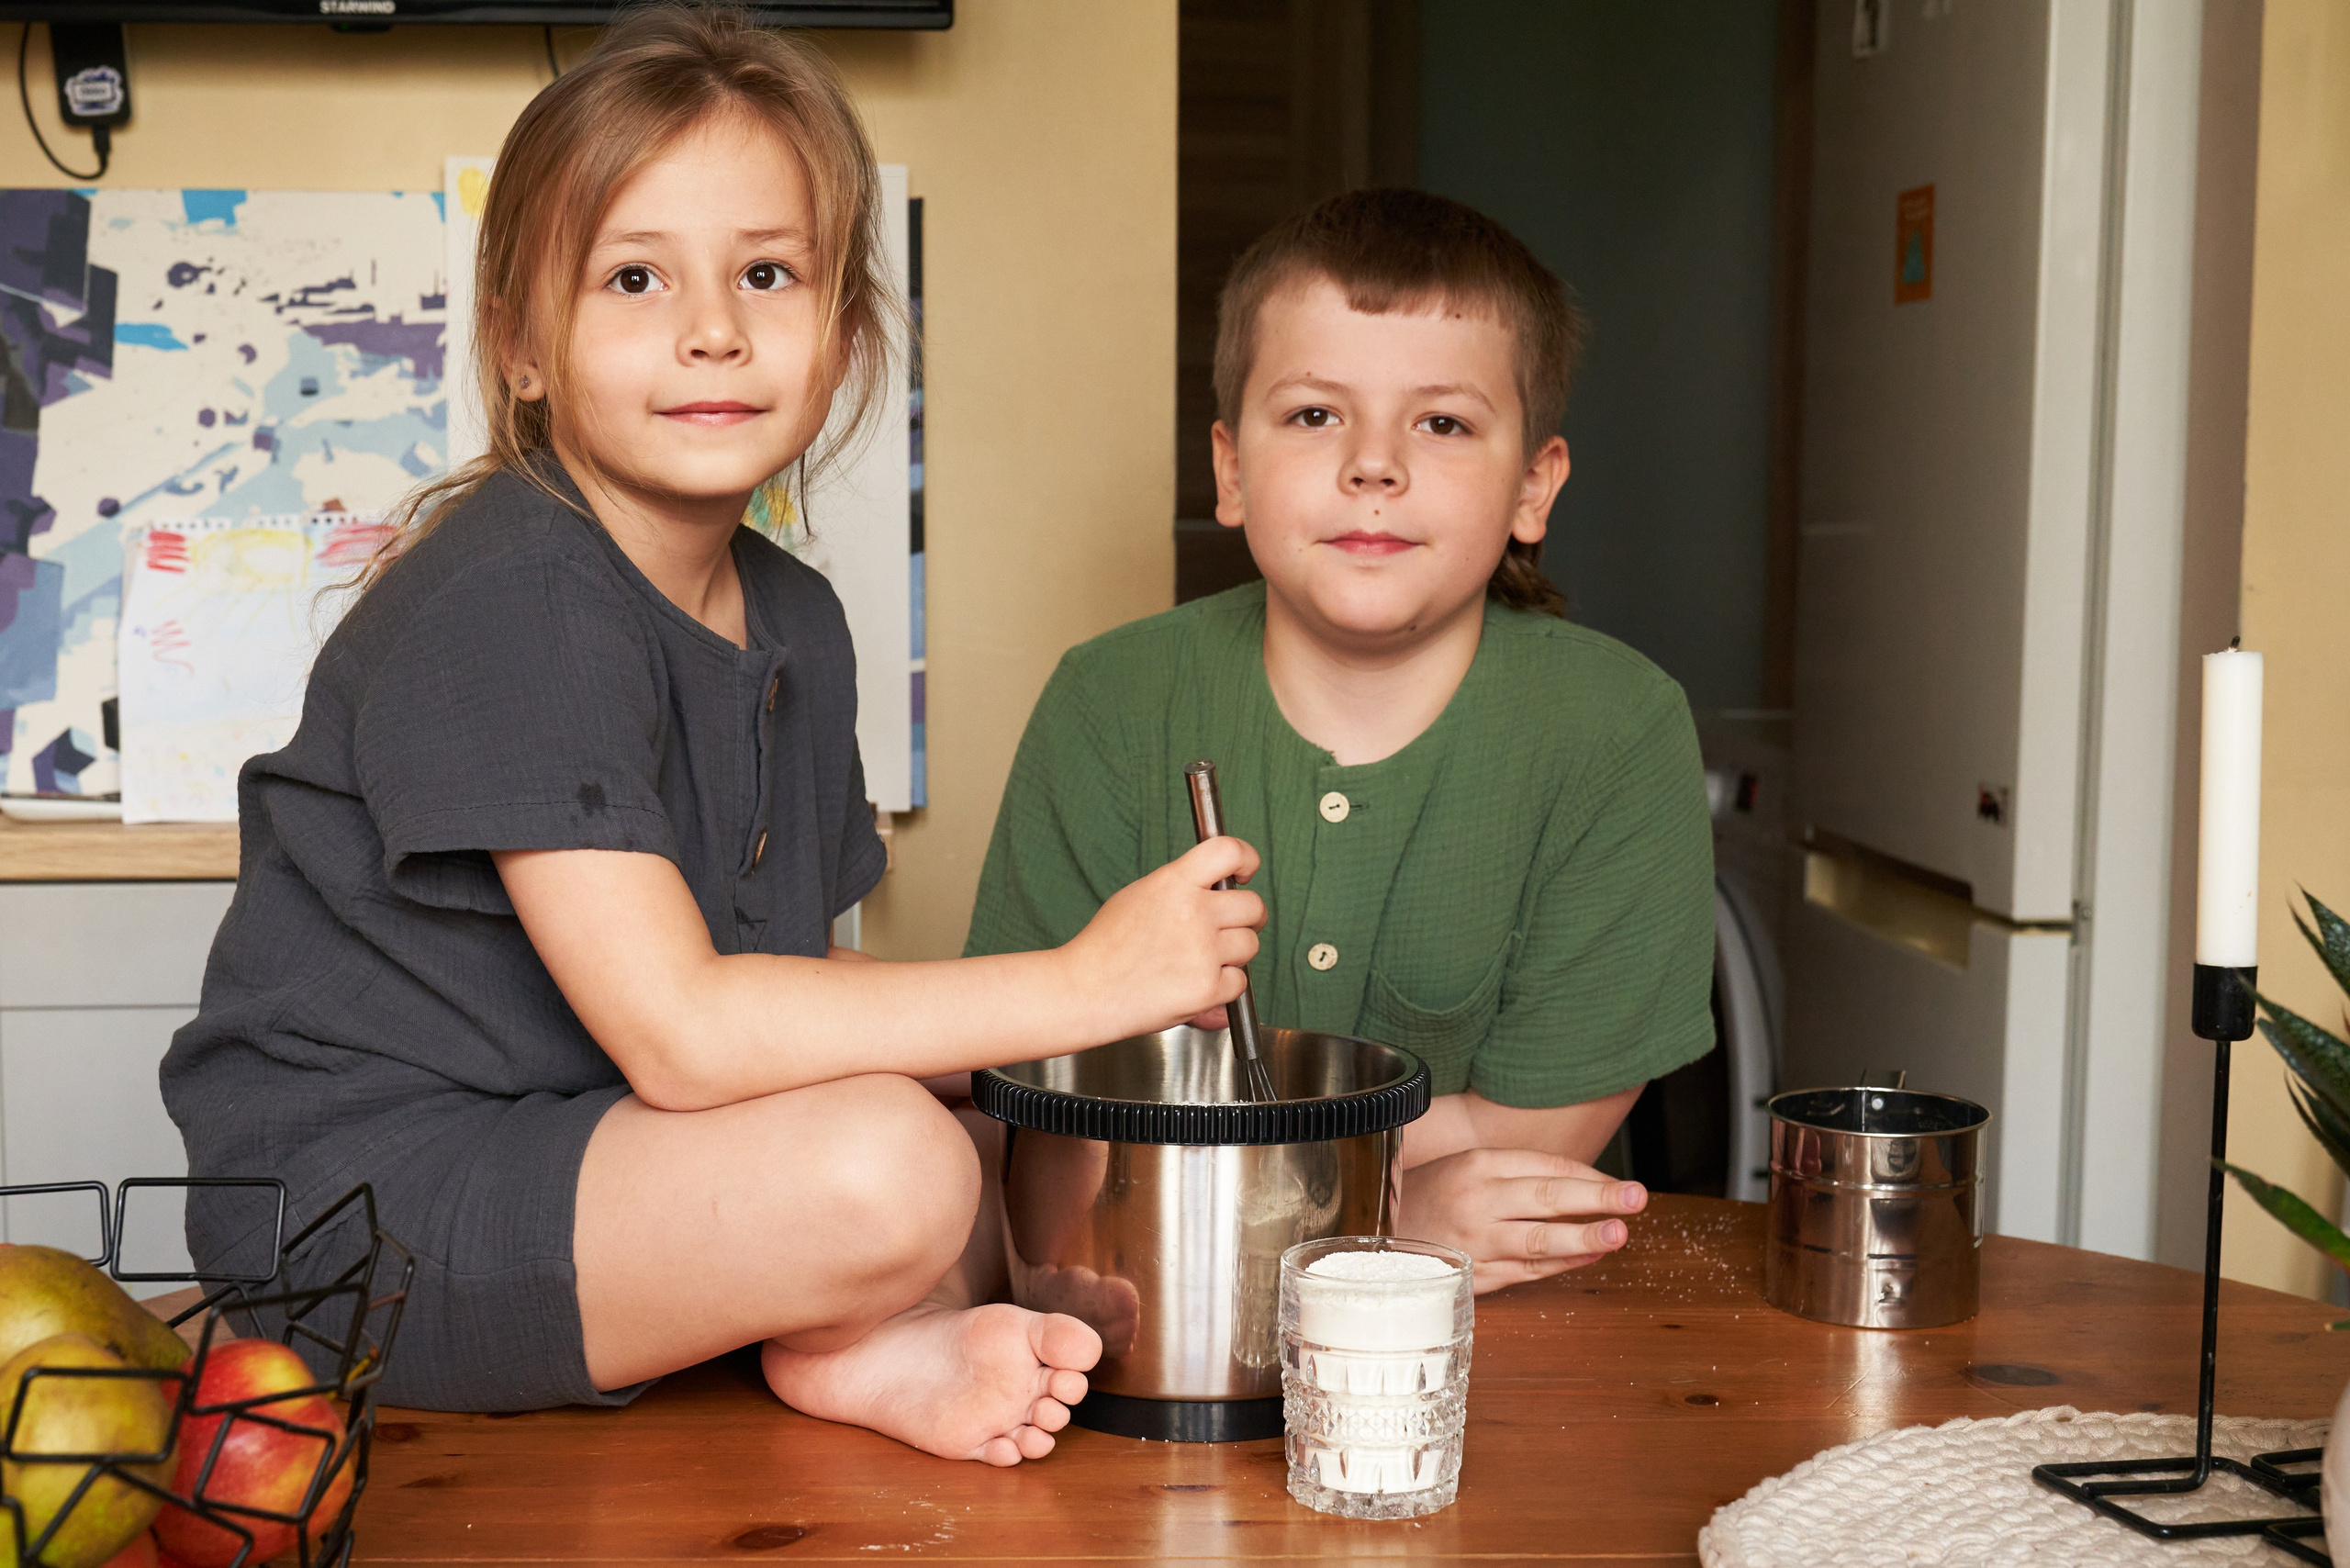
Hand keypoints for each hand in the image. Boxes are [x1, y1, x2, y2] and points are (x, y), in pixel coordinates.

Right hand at [1060, 837, 1263, 1040]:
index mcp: (1173, 883)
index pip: (1229, 851)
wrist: (1085, 990)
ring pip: (1250, 945)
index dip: (1247, 858)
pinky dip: (1223, 986)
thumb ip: (1182, 888)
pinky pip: (1239, 982)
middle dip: (1248, 917)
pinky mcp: (1207, 987)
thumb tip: (1221, 887)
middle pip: (1253, 906)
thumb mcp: (1139, 895)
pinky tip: (1195, 983)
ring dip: (1234, 954)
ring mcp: (1202, 951)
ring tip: (1200, 960)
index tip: (1245, 872)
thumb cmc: (1106, 946)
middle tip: (1232, 926)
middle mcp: (1193, 913)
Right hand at [1395, 1147, 1646, 1293]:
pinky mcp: (1476, 1276)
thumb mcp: (1468, 1166)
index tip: (1622, 1185)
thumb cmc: (1433, 1195)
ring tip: (1618, 1234)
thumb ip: (1520, 1172)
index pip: (1545, 1167)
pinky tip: (1589, 1256)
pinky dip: (1561, 1264)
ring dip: (1584, 1237)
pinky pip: (1527, 1271)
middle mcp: (1477, 1202)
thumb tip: (1584, 1183)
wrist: (1377, 1235)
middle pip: (1547, 1198)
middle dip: (1597, 1198)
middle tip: (1636, 1198)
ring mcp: (1477, 1242)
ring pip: (1539, 1240)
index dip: (1589, 1176)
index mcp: (1477, 1166)